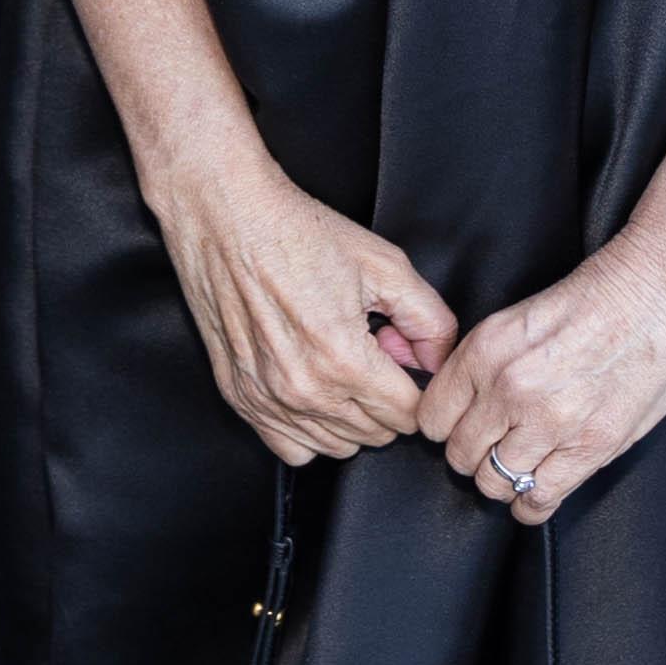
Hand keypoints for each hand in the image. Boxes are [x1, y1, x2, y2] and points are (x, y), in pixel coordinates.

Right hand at [144, 152, 453, 464]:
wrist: (227, 216)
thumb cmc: (297, 232)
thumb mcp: (385, 264)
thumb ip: (430, 320)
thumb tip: (438, 361)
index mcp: (344, 358)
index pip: (409, 415)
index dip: (417, 385)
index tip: (401, 357)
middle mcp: (304, 389)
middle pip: (377, 434)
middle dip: (386, 398)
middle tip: (372, 352)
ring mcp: (267, 398)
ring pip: (337, 447)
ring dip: (352, 416)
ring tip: (340, 366)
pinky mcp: (240, 398)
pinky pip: (292, 448)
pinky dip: (310, 431)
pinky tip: (312, 391)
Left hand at [418, 227, 665, 524]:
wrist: (662, 291)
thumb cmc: (603, 294)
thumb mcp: (521, 317)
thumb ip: (488, 363)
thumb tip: (467, 401)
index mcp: (486, 350)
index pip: (433, 416)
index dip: (445, 425)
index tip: (458, 426)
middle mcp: (510, 389)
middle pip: (459, 455)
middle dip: (472, 454)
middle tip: (492, 446)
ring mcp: (549, 423)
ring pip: (493, 482)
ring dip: (502, 478)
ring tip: (518, 465)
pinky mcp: (590, 448)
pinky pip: (539, 499)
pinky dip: (532, 504)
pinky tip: (536, 491)